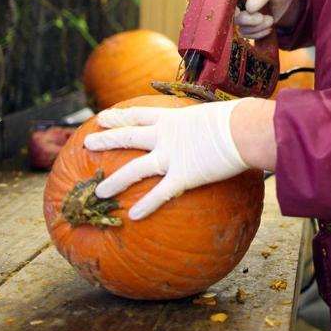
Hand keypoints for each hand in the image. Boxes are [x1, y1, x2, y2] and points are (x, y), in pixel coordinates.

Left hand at [83, 101, 248, 219]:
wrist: (244, 130)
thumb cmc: (239, 120)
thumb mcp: (218, 114)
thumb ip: (209, 122)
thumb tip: (220, 124)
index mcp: (174, 118)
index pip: (140, 114)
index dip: (120, 116)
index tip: (103, 118)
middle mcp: (166, 135)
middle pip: (129, 136)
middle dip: (106, 139)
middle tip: (87, 142)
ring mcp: (171, 156)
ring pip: (135, 168)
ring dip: (115, 181)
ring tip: (98, 192)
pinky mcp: (183, 175)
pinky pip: (160, 193)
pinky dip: (146, 205)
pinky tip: (133, 217)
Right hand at [234, 0, 297, 38]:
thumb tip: (249, 9)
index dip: (231, 8)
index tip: (245, 11)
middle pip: (229, 15)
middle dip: (246, 20)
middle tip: (261, 17)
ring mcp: (238, 13)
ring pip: (238, 27)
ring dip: (255, 28)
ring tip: (270, 19)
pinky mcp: (245, 24)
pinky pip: (245, 34)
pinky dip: (257, 34)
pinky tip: (268, 28)